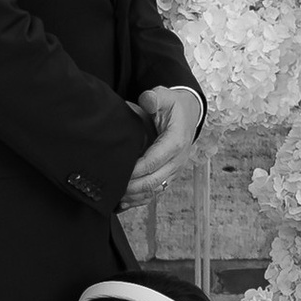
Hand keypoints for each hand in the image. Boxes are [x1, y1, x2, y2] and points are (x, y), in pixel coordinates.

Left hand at [126, 82, 203, 196]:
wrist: (188, 114)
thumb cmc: (173, 106)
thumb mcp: (164, 96)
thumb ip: (154, 98)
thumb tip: (148, 101)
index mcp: (176, 141)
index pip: (155, 160)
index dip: (137, 169)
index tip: (119, 171)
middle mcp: (178, 160)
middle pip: (155, 180)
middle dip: (133, 187)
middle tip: (112, 188)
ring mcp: (174, 170)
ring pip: (155, 190)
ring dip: (135, 196)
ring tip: (115, 198)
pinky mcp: (169, 175)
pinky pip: (156, 192)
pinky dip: (140, 200)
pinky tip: (123, 204)